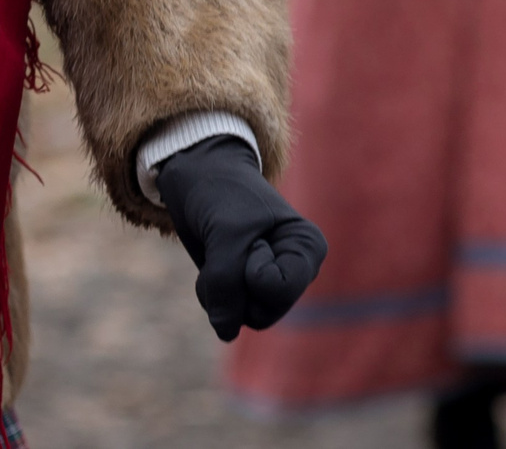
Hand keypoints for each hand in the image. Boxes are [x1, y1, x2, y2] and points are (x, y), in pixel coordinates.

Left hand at [154, 135, 325, 341]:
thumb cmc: (221, 193)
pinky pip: (226, 313)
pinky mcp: (245, 288)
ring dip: (218, 289)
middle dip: (234, 284)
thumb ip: (226, 284)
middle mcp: (296, 271)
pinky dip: (210, 291)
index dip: (252, 269)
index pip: (279, 291)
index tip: (251, 236)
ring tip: (218, 250)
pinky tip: (211, 264)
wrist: (197, 173)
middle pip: (262, 313)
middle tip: (230, 242)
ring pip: (243, 317)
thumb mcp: (225, 232)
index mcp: (308, 249)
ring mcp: (271, 283)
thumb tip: (226, 332)